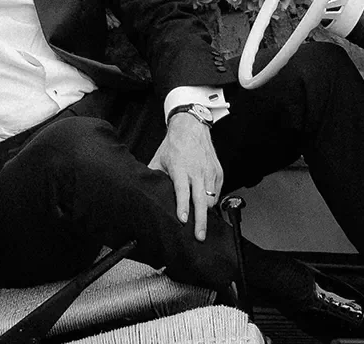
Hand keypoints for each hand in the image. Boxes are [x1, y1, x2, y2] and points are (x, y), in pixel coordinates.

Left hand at [149, 113, 224, 240]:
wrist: (191, 127)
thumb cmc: (174, 145)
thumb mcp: (159, 160)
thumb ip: (154, 177)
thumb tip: (144, 192)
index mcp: (181, 169)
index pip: (183, 191)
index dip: (183, 207)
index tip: (183, 220)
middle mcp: (197, 172)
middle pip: (202, 200)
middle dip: (201, 221)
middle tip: (199, 236)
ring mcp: (210, 172)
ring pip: (212, 199)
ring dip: (206, 212)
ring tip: (201, 224)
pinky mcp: (218, 172)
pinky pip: (217, 192)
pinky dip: (212, 201)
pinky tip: (205, 206)